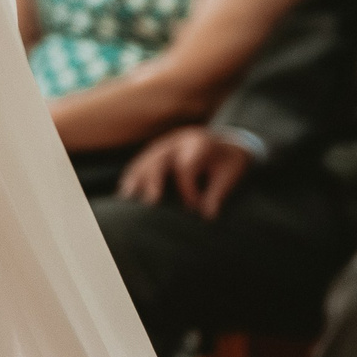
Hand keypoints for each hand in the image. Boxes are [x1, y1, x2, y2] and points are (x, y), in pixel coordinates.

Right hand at [118, 124, 256, 219]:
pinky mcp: (156, 149)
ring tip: (128, 197)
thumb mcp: (231, 174)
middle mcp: (177, 140)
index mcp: (199, 143)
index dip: (187, 189)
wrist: (228, 141)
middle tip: (150, 202)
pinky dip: (132, 176)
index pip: (186, 167)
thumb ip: (218, 193)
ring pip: (145, 160)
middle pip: (159, 159)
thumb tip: (207, 215)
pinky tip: (126, 190)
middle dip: (153, 181)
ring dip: (136, 179)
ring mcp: (164, 143)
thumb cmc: (229, 161)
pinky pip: (140, 161)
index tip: (193, 207)